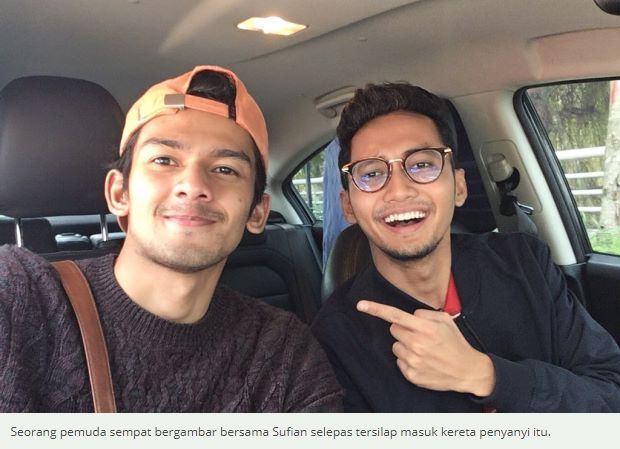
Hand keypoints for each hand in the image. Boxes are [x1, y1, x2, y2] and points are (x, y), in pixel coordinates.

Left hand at [357, 300, 494, 396]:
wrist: (467, 370)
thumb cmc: (455, 343)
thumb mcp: (445, 320)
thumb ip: (424, 314)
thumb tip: (410, 316)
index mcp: (424, 328)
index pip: (395, 315)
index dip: (375, 309)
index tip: (360, 305)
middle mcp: (416, 344)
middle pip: (394, 330)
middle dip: (403, 330)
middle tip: (419, 336)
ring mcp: (413, 361)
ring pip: (395, 346)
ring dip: (405, 346)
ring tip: (423, 350)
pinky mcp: (412, 375)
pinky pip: (399, 361)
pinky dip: (408, 360)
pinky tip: (423, 362)